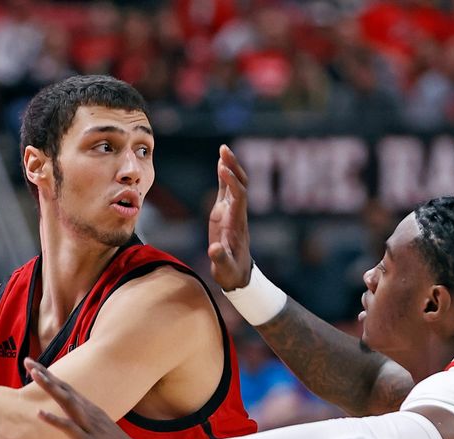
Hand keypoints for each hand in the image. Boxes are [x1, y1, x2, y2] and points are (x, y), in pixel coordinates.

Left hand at [26, 358, 168, 438]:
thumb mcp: (100, 430)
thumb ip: (86, 423)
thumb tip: (73, 421)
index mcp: (90, 410)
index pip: (67, 389)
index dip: (50, 377)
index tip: (34, 366)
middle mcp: (89, 413)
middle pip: (64, 389)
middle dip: (45, 375)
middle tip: (27, 360)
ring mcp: (88, 426)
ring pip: (66, 402)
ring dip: (50, 387)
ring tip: (34, 375)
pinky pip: (68, 428)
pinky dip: (53, 419)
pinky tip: (39, 413)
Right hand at [207, 144, 252, 290]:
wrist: (238, 275)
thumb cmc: (231, 273)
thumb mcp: (224, 269)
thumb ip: (219, 259)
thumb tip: (213, 250)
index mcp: (236, 224)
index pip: (239, 197)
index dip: (232, 182)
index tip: (221, 167)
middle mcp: (237, 214)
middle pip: (241, 185)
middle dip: (234, 167)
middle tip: (224, 149)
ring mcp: (232, 212)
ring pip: (235, 184)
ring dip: (231, 166)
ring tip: (223, 148)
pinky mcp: (225, 213)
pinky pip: (227, 190)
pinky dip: (225, 176)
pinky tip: (220, 162)